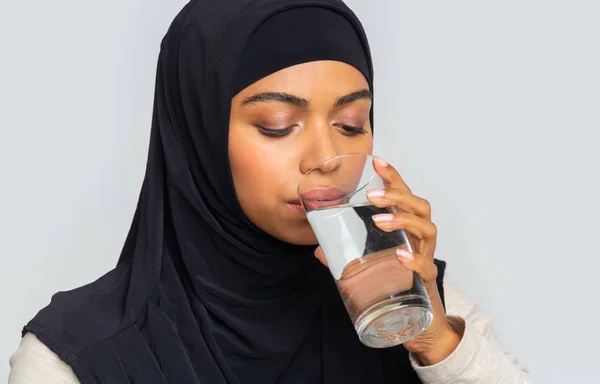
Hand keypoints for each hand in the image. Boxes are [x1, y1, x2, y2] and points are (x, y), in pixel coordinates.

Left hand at [314, 156, 460, 364]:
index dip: (394, 177)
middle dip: (397, 196)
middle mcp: (420, 238)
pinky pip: (427, 266)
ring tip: (379, 221)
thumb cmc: (396, 283)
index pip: (404, 195)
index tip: (378, 160)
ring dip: (402, 220)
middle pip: (420, 206)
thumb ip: (345, 257)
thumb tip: (319, 251)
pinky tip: (401, 256)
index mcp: (407, 228)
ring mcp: (427, 257)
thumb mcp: (368, 265)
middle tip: (372, 197)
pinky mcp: (427, 281)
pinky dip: (415, 259)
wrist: (418, 322)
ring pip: (427, 229)